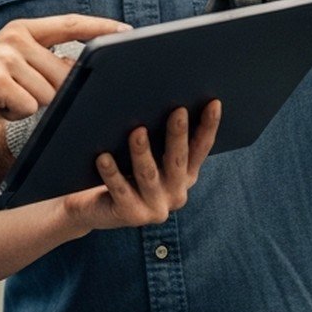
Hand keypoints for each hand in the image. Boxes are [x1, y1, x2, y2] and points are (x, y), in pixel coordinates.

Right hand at [0, 15, 127, 145]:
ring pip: (49, 94)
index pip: (71, 24)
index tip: (127, 30)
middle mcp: (15, 38)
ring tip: (4, 100)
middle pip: (64, 72)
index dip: (101, 27)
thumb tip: (82, 70)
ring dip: (31, 105)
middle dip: (52, 93)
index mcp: (21, 29)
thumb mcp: (14, 67)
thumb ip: (45, 62)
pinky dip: (16, 115)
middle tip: (19, 96)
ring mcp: (5, 57)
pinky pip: (31, 108)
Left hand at [58, 102, 220, 231]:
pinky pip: (120, 190)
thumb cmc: (125, 170)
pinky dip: (112, 173)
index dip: (208, 126)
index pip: (201, 149)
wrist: (97, 208)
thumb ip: (157, 136)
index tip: (214, 103)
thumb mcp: (148, 155)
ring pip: (148, 175)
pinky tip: (103, 157)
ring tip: (137, 131)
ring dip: (143, 152)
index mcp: (185, 176)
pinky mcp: (131, 215)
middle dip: (178, 135)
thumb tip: (160, 95)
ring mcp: (155, 207)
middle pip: (177, 160)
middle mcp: (175, 193)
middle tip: (178, 111)